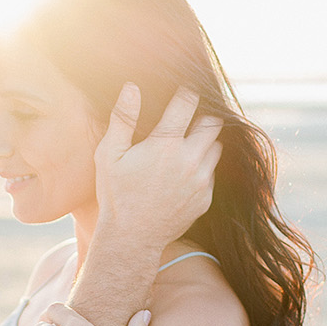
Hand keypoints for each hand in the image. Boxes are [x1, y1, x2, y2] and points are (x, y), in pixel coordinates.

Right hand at [93, 83, 222, 249]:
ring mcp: (201, 180)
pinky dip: (202, 167)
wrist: (131, 238)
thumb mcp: (109, 155)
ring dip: (205, 142)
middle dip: (203, 116)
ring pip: (217, 147)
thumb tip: (132, 87)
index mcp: (165, 145)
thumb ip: (122, 119)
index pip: (188, 103)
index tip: (182, 92)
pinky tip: (183, 172)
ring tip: (186, 145)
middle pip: (214, 123)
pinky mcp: (205, 198)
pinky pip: (212, 173)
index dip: (186, 93)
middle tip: (187, 120)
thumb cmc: (115, 195)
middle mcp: (189, 160)